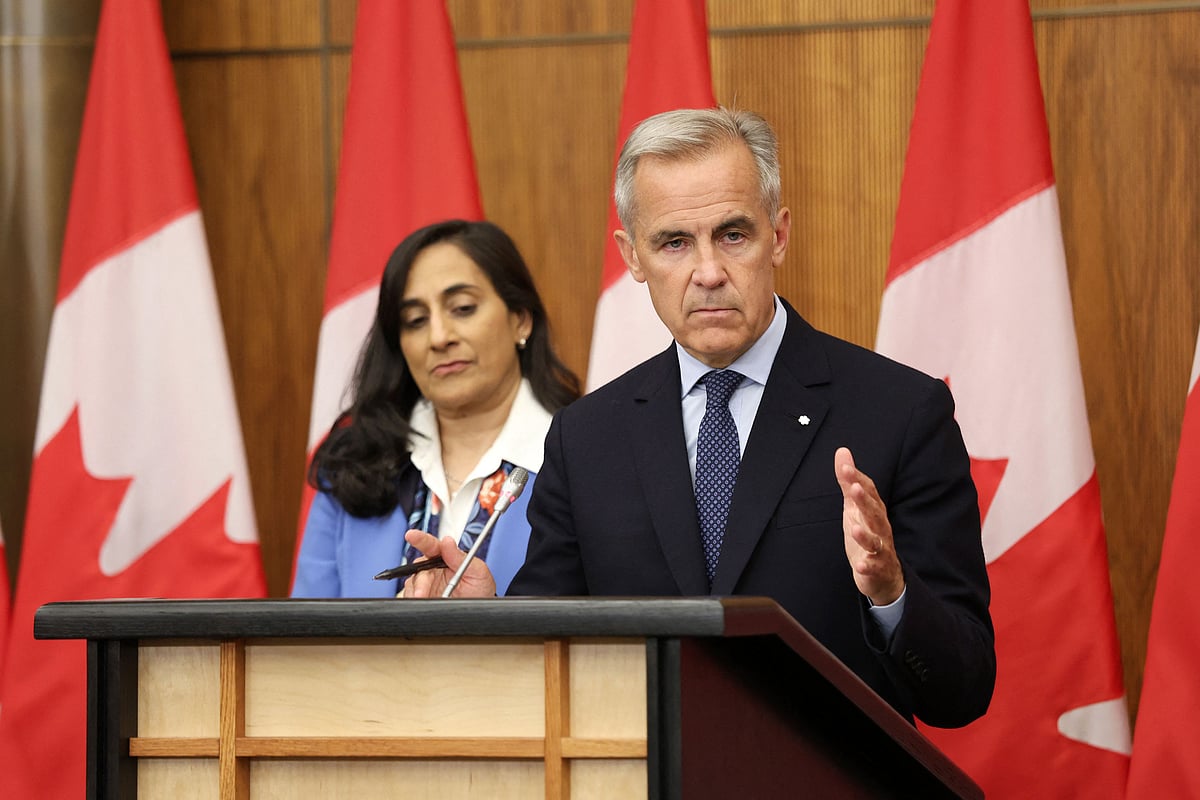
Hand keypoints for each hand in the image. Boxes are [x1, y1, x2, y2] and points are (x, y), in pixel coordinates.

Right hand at [400, 530, 496, 597]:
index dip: (420, 539)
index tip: (411, 535)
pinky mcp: (422, 598)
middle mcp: (432, 569)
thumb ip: (461, 557)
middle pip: (419, 570)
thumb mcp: (478, 572)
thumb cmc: (480, 588)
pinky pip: (412, 598)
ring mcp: (426, 584)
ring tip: (429, 601)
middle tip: (422, 593)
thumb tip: (447, 541)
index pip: (431, 545)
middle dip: (420, 583)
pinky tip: (425, 605)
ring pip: (413, 586)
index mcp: (445, 557)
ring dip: (418, 594)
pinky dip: (417, 603)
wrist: (478, 609)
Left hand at [835, 447, 904, 604]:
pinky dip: (868, 566)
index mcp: (873, 511)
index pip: (869, 491)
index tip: (844, 467)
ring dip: (865, 534)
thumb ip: (848, 481)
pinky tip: (860, 565)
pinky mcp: (877, 567)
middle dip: (865, 501)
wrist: (882, 574)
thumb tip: (842, 451)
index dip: (857, 479)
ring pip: (875, 540)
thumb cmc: (867, 534)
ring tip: (854, 527)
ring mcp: (880, 548)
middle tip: (854, 488)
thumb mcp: (853, 506)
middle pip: (874, 513)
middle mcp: (880, 527)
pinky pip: (874, 567)